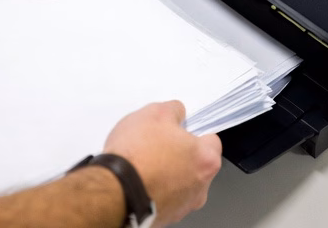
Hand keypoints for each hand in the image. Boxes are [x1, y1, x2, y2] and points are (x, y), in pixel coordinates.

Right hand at [103, 101, 222, 226]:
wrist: (115, 190)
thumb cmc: (137, 156)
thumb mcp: (155, 113)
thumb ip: (174, 110)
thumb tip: (176, 112)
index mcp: (205, 161)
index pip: (212, 141)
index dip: (194, 132)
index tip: (180, 130)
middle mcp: (200, 188)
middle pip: (196, 165)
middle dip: (180, 155)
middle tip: (158, 145)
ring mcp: (182, 207)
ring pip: (180, 184)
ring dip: (167, 174)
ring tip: (144, 163)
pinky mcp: (164, 218)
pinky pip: (164, 199)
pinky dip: (155, 190)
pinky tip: (139, 179)